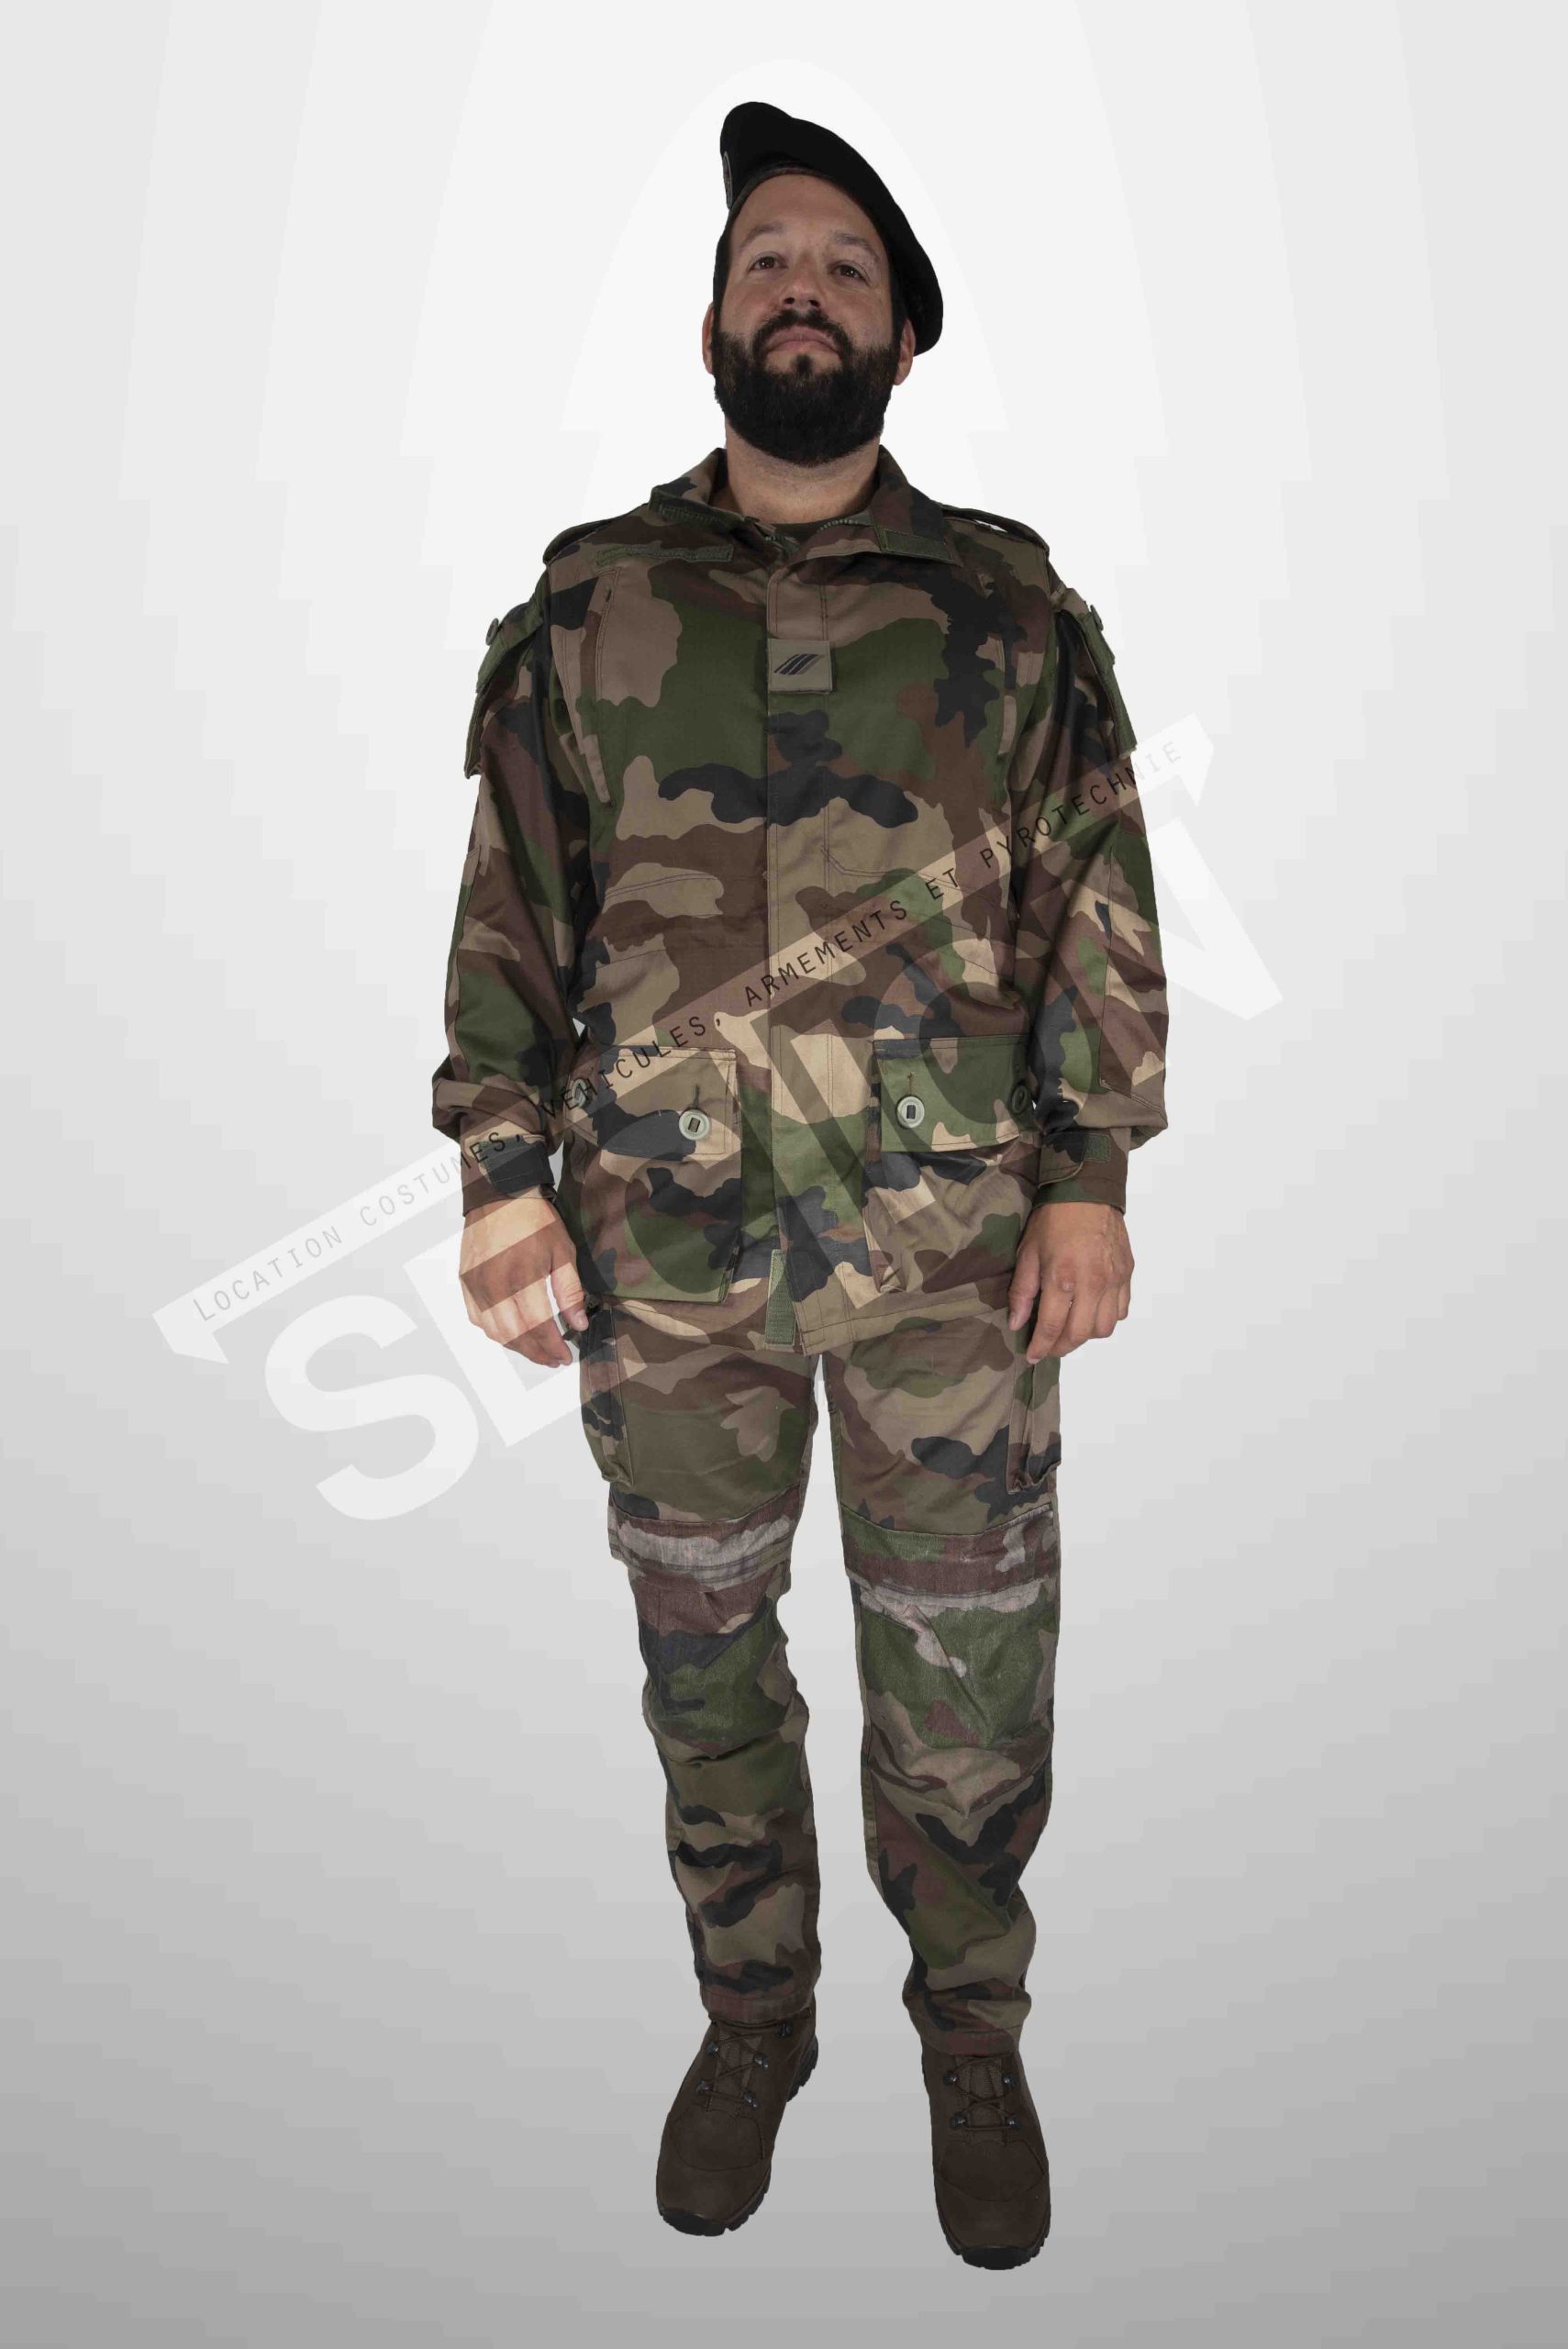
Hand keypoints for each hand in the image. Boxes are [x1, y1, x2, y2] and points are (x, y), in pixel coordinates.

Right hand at [458, 1192, 589, 1366]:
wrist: (499, 1194)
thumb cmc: (534, 1220)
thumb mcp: (562, 1250)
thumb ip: (569, 1290)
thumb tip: (577, 1325)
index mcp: (522, 1274)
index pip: (537, 1325)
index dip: (552, 1347)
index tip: (565, 1356)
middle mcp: (494, 1284)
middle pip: (513, 1335)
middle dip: (536, 1353)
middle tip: (553, 1359)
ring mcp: (475, 1284)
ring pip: (493, 1331)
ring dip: (516, 1346)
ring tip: (536, 1349)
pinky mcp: (465, 1282)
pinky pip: (477, 1318)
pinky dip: (495, 1332)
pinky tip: (512, 1332)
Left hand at [1008, 1201, 1133, 1360]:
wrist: (1088, 1191)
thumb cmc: (1053, 1220)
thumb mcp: (1028, 1253)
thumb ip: (1023, 1292)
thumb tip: (1016, 1324)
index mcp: (1063, 1278)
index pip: (1052, 1327)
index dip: (1041, 1347)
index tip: (1032, 1356)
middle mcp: (1092, 1283)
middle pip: (1080, 1335)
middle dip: (1062, 1347)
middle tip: (1049, 1347)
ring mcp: (1114, 1279)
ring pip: (1105, 1328)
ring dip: (1085, 1336)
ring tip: (1070, 1330)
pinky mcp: (1127, 1273)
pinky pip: (1121, 1311)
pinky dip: (1106, 1319)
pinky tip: (1091, 1313)